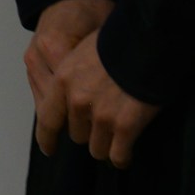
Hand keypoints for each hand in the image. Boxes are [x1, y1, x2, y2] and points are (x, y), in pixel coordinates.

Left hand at [25, 0, 158, 168]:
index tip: (49, 149)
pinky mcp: (125, 127)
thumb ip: (74, 78)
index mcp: (63, 79)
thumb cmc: (117, 40)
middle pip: (78, 135)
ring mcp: (101, 116)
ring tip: (119, 133)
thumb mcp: (83, 52)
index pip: (47, 119)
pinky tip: (128, 152)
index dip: (47, 138)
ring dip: (107, 144)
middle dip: (90, 131)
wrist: (147, 38)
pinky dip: (123, 157)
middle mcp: (78, 101)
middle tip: (105, 118)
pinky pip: (118, 156)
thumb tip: (74, 100)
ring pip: (98, 149)